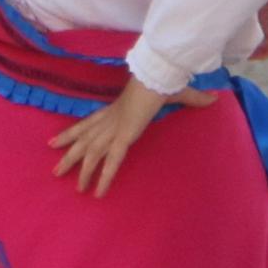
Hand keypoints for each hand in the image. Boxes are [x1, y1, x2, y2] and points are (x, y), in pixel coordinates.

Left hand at [51, 78, 202, 198]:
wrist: (159, 74)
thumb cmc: (164, 80)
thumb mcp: (177, 93)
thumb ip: (192, 99)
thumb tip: (213, 99)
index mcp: (116, 110)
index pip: (88, 123)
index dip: (71, 133)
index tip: (55, 142)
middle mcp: (110, 120)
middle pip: (83, 140)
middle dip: (68, 155)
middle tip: (55, 170)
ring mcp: (115, 129)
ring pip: (91, 154)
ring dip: (81, 171)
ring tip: (72, 187)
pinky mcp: (124, 136)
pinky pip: (112, 161)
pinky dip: (104, 177)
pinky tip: (98, 192)